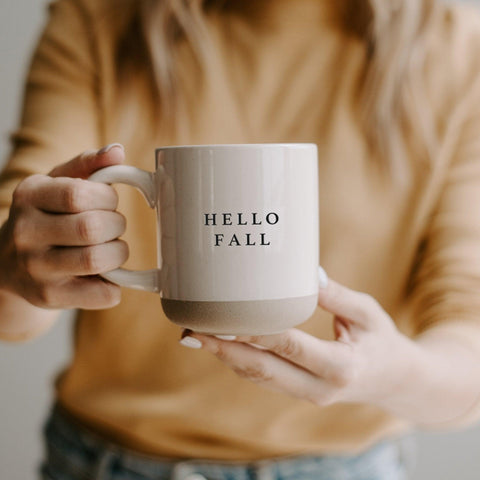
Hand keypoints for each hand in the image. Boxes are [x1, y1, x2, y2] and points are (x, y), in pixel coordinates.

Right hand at [0, 144, 128, 308]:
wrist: (9, 265)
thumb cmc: (47, 216)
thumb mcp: (58, 184)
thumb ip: (89, 165)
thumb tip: (117, 151)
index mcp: (29, 196)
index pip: (78, 194)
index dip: (107, 199)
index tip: (108, 202)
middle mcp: (24, 233)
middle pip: (91, 228)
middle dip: (116, 225)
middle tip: (112, 226)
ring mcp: (34, 269)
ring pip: (97, 259)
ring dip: (118, 252)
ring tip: (112, 248)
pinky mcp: (49, 297)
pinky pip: (102, 293)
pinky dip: (116, 284)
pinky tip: (106, 274)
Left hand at [181, 275, 417, 409]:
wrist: (397, 382)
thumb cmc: (383, 343)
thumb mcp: (367, 313)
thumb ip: (335, 295)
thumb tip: (304, 272)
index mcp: (340, 367)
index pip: (288, 346)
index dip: (252, 332)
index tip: (223, 317)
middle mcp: (319, 388)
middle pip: (262, 368)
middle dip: (225, 349)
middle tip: (193, 330)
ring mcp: (307, 395)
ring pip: (258, 377)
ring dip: (226, 357)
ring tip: (197, 336)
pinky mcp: (300, 393)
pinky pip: (264, 378)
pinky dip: (240, 362)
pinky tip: (222, 345)